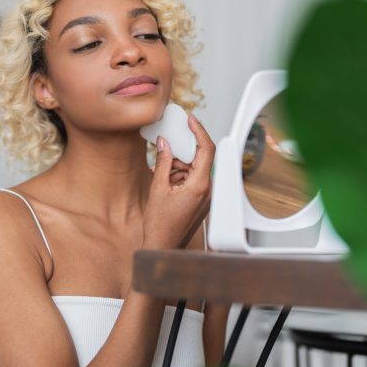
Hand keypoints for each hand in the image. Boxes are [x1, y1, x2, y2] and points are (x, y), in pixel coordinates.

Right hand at [143, 114, 214, 250]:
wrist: (163, 246)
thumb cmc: (161, 225)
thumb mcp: (158, 188)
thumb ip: (163, 162)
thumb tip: (164, 143)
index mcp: (200, 185)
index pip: (207, 149)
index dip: (199, 131)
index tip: (191, 120)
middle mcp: (208, 190)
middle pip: (199, 159)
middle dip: (181, 154)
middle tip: (165, 152)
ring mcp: (206, 196)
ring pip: (195, 170)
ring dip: (178, 167)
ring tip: (161, 176)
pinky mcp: (202, 201)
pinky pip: (194, 180)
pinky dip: (180, 177)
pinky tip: (166, 182)